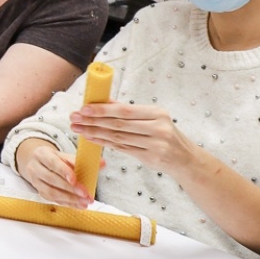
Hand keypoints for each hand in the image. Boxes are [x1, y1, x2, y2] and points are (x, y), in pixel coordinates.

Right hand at [15, 139, 89, 208]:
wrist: (38, 163)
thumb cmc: (55, 159)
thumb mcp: (65, 155)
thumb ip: (82, 160)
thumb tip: (102, 163)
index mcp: (42, 154)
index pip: (53, 163)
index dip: (64, 172)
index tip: (75, 180)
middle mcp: (35, 168)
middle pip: (52, 179)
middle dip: (70, 188)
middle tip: (86, 194)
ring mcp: (35, 181)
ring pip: (51, 192)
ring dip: (70, 199)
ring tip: (85, 202)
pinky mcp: (39, 192)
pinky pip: (53, 200)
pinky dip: (68, 203)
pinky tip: (79, 205)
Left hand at [69, 101, 193, 173]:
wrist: (185, 159)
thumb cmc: (165, 134)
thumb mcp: (153, 118)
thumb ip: (128, 111)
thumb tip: (103, 100)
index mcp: (158, 113)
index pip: (124, 110)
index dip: (102, 110)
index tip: (83, 108)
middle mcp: (158, 128)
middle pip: (118, 124)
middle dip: (93, 121)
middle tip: (74, 118)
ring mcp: (155, 145)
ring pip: (118, 137)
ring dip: (94, 133)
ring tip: (78, 129)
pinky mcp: (150, 158)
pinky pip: (121, 149)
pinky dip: (104, 143)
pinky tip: (91, 138)